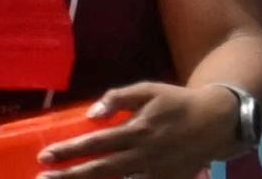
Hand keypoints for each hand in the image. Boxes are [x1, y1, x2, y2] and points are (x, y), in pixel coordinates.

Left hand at [37, 82, 256, 178]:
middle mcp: (144, 156)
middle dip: (71, 176)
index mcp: (137, 131)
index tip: (44, 156)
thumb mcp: (147, 91)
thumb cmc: (176, 103)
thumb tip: (92, 114)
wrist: (217, 123)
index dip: (68, 151)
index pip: (95, 144)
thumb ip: (118, 99)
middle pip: (102, 170)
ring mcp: (157, 174)